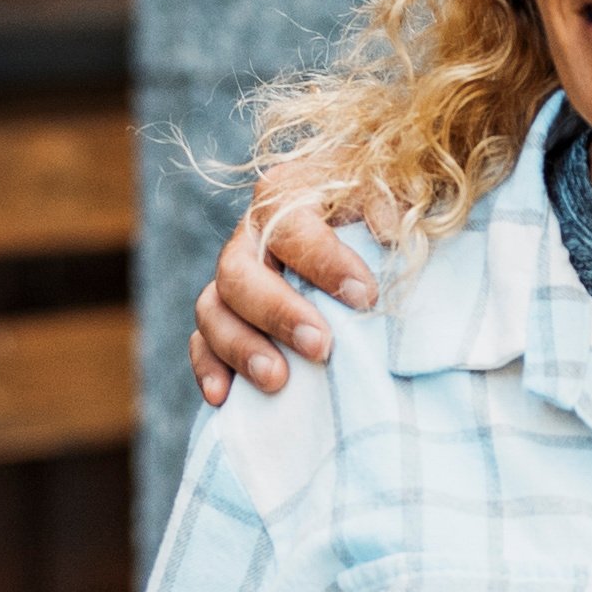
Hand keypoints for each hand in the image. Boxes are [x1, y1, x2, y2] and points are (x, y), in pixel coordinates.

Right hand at [185, 197, 383, 405]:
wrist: (361, 227)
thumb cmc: (378, 211)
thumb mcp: (390, 193)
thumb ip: (387, 203)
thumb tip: (386, 229)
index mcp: (285, 196)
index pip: (292, 228)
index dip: (324, 262)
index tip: (364, 296)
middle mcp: (250, 237)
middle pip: (239, 273)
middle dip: (277, 313)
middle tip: (320, 346)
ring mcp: (233, 280)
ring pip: (212, 310)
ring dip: (240, 347)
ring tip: (277, 380)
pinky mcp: (227, 319)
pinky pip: (201, 343)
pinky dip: (209, 368)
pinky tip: (224, 398)